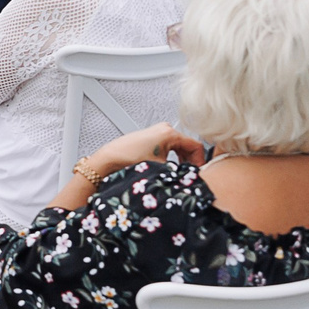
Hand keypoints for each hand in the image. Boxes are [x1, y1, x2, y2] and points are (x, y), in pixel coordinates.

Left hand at [83, 123, 205, 178]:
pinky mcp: (151, 138)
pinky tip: (168, 168)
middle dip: (190, 162)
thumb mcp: (159, 168)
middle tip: (190, 175)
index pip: (196, 146)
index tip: (198, 173)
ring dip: (182, 161)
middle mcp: (164, 129)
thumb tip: (190, 178)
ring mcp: (157, 133)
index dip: (200, 161)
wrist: (109, 159)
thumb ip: (178, 172)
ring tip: (178, 174)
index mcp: (169, 133)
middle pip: (188, 146)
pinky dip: (172, 158)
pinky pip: (169, 148)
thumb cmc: (128, 159)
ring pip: (179, 148)